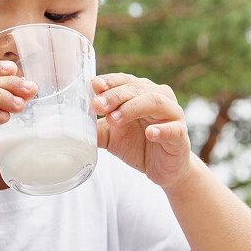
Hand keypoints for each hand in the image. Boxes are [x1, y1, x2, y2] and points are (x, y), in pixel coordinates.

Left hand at [92, 73, 191, 187]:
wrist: (163, 169)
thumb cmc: (138, 145)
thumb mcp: (111, 136)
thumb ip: (95, 128)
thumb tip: (70, 125)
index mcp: (141, 92)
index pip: (124, 80)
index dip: (109, 81)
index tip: (93, 85)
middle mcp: (158, 97)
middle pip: (136, 89)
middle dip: (115, 95)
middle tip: (98, 105)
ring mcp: (172, 115)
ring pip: (155, 102)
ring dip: (133, 108)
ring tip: (114, 119)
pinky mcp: (180, 135)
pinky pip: (174, 129)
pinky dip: (162, 129)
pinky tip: (151, 133)